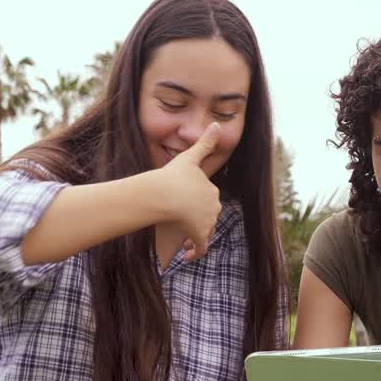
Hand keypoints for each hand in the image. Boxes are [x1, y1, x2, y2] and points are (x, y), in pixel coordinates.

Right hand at [157, 122, 222, 260]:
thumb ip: (204, 144)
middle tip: (181, 227)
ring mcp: (207, 220)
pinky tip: (185, 256)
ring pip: (205, 232)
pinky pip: (201, 247)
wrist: (164, 193)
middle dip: (197, 223)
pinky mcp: (199, 233)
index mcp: (211, 190)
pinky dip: (195, 253)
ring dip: (195, 237)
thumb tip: (217, 124)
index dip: (196, 207)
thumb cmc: (172, 175)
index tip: (184, 212)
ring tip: (182, 241)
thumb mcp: (189, 158)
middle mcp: (213, 206)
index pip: (207, 202)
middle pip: (207, 218)